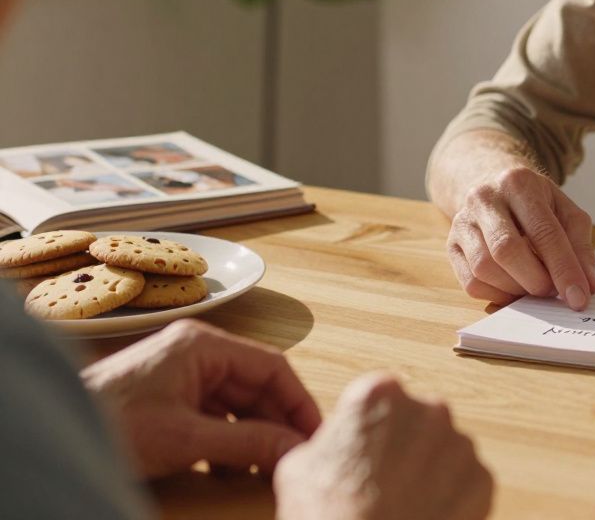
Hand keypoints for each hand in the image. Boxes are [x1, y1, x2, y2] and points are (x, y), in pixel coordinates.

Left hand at [80, 319, 321, 477]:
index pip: (273, 366)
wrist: (58, 432)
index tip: (315, 434)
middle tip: (296, 456)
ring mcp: (182, 375)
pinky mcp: (170, 399)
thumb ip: (247, 443)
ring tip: (266, 468)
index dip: (299, 401)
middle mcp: (197, 353)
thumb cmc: (111, 423)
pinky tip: (231, 470)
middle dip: (277, 423)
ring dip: (253, 437)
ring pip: (238, 405)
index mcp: (204, 345)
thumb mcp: (187, 439)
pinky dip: (229, 443)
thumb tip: (294, 449)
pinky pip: (216, 418)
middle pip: (257, 387)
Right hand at [274, 373, 492, 519]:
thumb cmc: (329, 516)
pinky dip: (451, 497)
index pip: (380, 397)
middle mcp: (428, 409)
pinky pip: (466, 482)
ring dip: (430, 471)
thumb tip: (337, 443)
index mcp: (380, 395)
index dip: (370, 426)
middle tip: (382, 482)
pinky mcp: (482, 480)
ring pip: (445, 451)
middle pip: (418, 420)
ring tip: (403, 504)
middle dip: (405, 445)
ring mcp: (460, 445)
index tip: (364, 450)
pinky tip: (425, 515)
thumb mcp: (298, 467)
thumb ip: (327, 439)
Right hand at [446, 166, 594, 309]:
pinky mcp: (451, 244)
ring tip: (535, 287)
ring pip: (484, 268)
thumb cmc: (535, 202)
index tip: (579, 298)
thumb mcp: (565, 211)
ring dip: (516, 289)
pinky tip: (514, 288)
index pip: (544, 232)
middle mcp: (484, 198)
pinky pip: (471, 282)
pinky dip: (497, 294)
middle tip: (554, 293)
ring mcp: (462, 221)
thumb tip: (587, 285)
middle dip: (536, 281)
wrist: (492, 184)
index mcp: (519, 183)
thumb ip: (579, 246)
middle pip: (507, 250)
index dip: (564, 269)